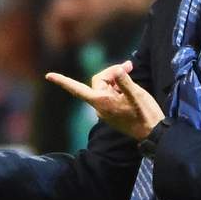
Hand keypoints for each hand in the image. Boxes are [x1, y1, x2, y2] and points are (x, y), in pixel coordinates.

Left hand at [46, 60, 164, 140]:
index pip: (77, 89)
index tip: (48, 75)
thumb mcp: (137, 95)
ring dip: (116, 78)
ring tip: (132, 72)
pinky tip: (130, 86)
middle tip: (130, 66)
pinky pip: (110, 93)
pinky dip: (118, 86)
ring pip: (105, 86)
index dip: (63, 81)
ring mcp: (105, 109)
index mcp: (102, 102)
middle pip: (99, 80)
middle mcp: (100, 106)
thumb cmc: (145, 115)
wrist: (152, 133)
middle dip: (112, 71)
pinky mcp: (111, 111)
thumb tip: (117, 70)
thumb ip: (125, 81)